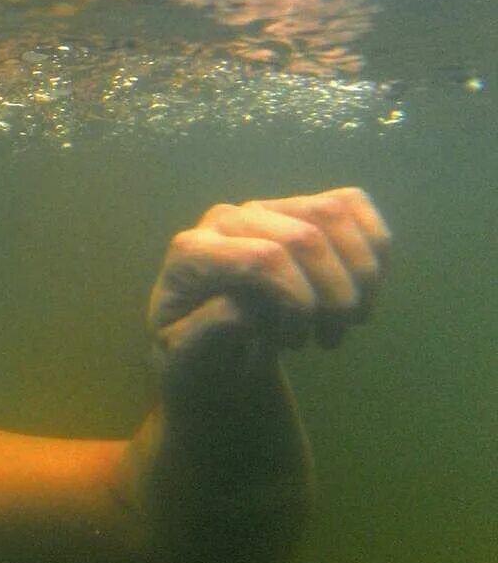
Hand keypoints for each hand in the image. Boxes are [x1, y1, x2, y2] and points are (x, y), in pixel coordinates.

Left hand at [148, 188, 389, 374]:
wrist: (210, 340)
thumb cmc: (198, 351)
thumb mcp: (188, 358)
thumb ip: (205, 335)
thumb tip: (243, 310)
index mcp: (193, 252)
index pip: (262, 259)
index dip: (298, 301)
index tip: (297, 344)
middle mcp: (227, 218)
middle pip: (305, 236)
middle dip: (335, 296)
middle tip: (328, 341)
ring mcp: (266, 207)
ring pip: (334, 214)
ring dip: (360, 275)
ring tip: (347, 321)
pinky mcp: (300, 206)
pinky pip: (353, 205)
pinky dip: (374, 250)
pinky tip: (362, 291)